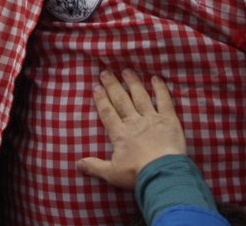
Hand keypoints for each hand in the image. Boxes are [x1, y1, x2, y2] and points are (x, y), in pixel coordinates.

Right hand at [76, 69, 187, 189]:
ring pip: (140, 96)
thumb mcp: (112, 173)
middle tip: (106, 72)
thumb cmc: (136, 174)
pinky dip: (161, 89)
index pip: (108, 113)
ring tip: (127, 71)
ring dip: (133, 83)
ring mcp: (152, 118)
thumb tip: (77, 164)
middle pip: (121, 100)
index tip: (96, 87)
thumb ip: (95, 166)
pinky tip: (156, 78)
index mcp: (120, 134)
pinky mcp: (169, 120)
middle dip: (113, 85)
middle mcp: (134, 122)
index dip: (101, 99)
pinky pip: (164, 101)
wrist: (162, 172)